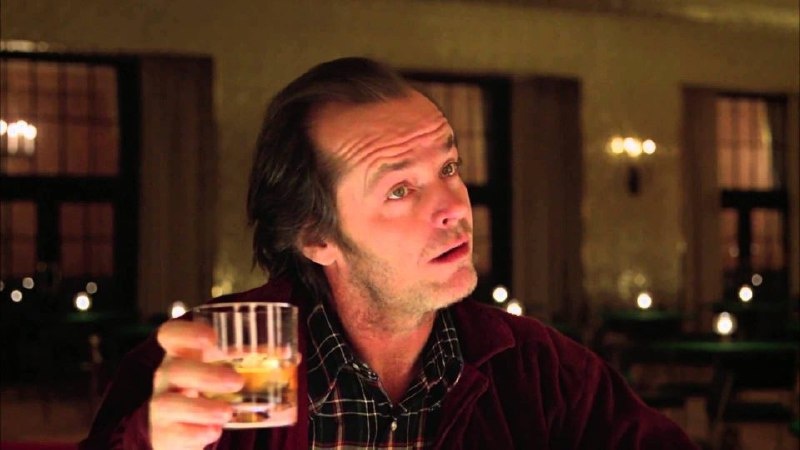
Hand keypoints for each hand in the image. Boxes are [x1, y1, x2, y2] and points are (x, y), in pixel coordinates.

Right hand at [150, 320, 243, 449]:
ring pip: (169, 403)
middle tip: (236, 381)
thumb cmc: (206, 389)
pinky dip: (193, 433)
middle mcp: (167, 377)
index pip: (170, 334)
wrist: (181, 427)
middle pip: (174, 369)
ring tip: (227, 412)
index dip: (186, 333)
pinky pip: (171, 433)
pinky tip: (213, 431)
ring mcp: (162, 406)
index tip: (211, 337)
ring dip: (201, 408)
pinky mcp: (164, 434)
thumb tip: (291, 355)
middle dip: (205, 375)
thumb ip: (251, 360)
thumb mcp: (221, 369)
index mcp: (181, 354)